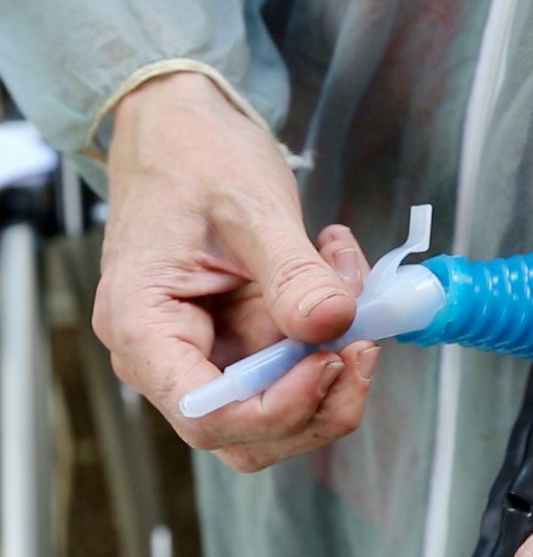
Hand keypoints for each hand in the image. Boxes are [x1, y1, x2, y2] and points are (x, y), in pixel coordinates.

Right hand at [93, 72, 378, 471]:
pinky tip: (340, 273)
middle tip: (364, 341)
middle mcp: (168, 353)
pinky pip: (294, 361)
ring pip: (280, 405)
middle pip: (248, 430)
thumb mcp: (248, 208)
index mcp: (143, 326)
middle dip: (319, 398)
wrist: (181, 126)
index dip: (280, 408)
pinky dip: (332, 331)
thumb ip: (292, 273)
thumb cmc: (191, 156)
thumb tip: (334, 325)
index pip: (207, 416)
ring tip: (355, 293)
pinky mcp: (241, 334)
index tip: (333, 361)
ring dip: (334, 364)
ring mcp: (207, 348)